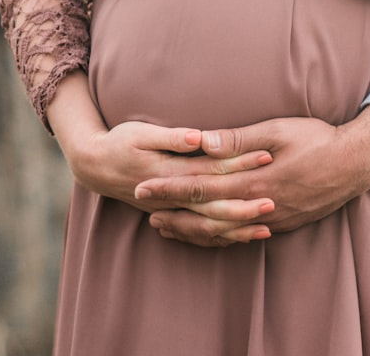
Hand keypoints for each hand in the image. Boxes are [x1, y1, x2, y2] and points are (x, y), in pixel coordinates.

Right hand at [47, 72, 275, 242]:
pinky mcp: (172, 215)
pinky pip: (198, 234)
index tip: (266, 156)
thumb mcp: (142, 133)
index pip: (211, 169)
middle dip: (244, 206)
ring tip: (266, 228)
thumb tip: (198, 137)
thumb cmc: (120, 142)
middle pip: (213, 205)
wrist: (95, 166)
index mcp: (169, 171)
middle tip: (274, 203)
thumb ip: (173, 137)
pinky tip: (241, 238)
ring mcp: (172, 210)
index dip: (240, 163)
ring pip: (208, 226)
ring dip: (236, 228)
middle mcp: (172, 196)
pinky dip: (220, 238)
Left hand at [138, 105, 369, 243]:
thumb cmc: (319, 140)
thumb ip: (239, 139)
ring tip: (164, 225)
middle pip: (206, 215)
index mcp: (254, 181)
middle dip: (173, 211)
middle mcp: (260, 206)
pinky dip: (218, 236)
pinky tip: (206, 233)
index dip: (170, 188)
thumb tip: (203, 141)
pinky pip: (242, 235)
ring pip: (222, 231)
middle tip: (143, 208)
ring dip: (191, 229)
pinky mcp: (282, 224)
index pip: (201, 188)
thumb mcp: (279, 130)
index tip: (143, 187)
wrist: (357, 164)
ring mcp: (272, 219)